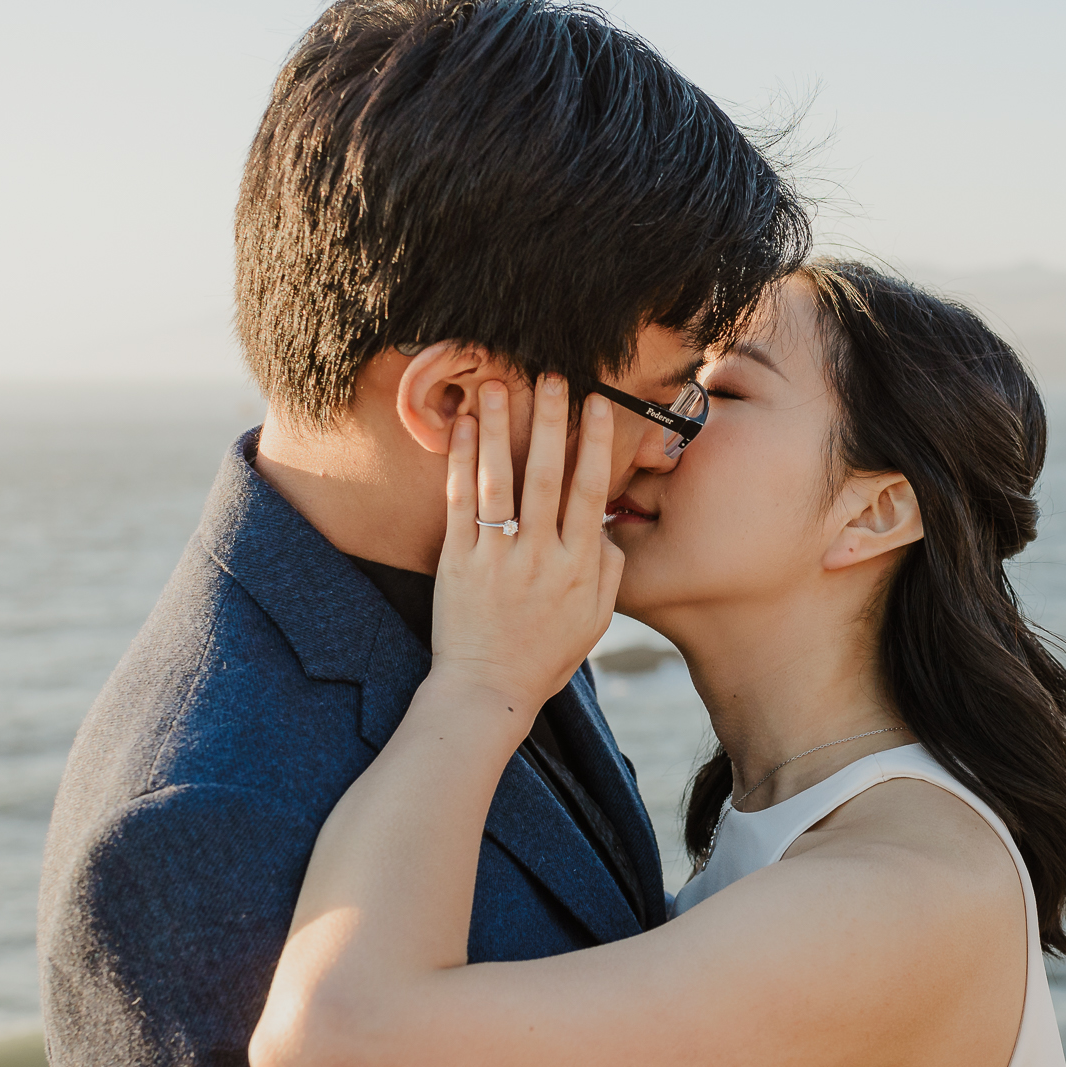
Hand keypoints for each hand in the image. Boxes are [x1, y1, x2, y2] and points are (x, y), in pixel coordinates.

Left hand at [429, 376, 621, 711]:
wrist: (488, 690)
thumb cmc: (544, 655)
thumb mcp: (595, 619)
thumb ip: (607, 568)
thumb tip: (605, 524)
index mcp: (579, 567)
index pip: (590, 492)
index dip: (595, 443)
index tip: (597, 403)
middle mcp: (540, 556)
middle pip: (548, 475)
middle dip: (550, 420)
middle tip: (551, 376)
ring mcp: (496, 557)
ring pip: (500, 480)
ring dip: (499, 428)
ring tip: (497, 386)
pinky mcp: (458, 561)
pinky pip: (460, 502)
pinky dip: (461, 462)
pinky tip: (461, 427)